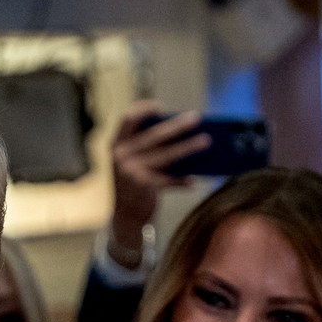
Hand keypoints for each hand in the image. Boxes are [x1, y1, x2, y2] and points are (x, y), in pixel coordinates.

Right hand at [108, 102, 206, 268]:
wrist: (125, 215)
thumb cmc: (136, 182)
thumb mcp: (134, 161)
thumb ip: (148, 146)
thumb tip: (184, 133)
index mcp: (116, 145)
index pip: (127, 119)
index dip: (143, 110)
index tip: (160, 106)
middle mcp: (120, 156)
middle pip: (154, 136)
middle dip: (177, 126)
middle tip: (196, 118)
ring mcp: (130, 173)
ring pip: (165, 156)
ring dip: (187, 148)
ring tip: (206, 141)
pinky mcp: (141, 188)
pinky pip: (167, 180)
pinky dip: (181, 180)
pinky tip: (194, 180)